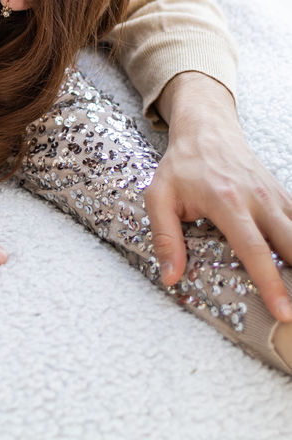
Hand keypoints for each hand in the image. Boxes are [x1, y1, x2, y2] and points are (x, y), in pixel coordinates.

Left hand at [147, 73, 291, 321]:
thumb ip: (165, 236)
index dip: (270, 283)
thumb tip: (171, 276)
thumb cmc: (182, 164)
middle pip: (290, 243)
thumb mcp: (159, 196)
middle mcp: (257, 199)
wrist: (207, 127)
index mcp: (227, 202)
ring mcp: (274, 196)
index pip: (254, 249)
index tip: (283, 312)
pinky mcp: (282, 195)